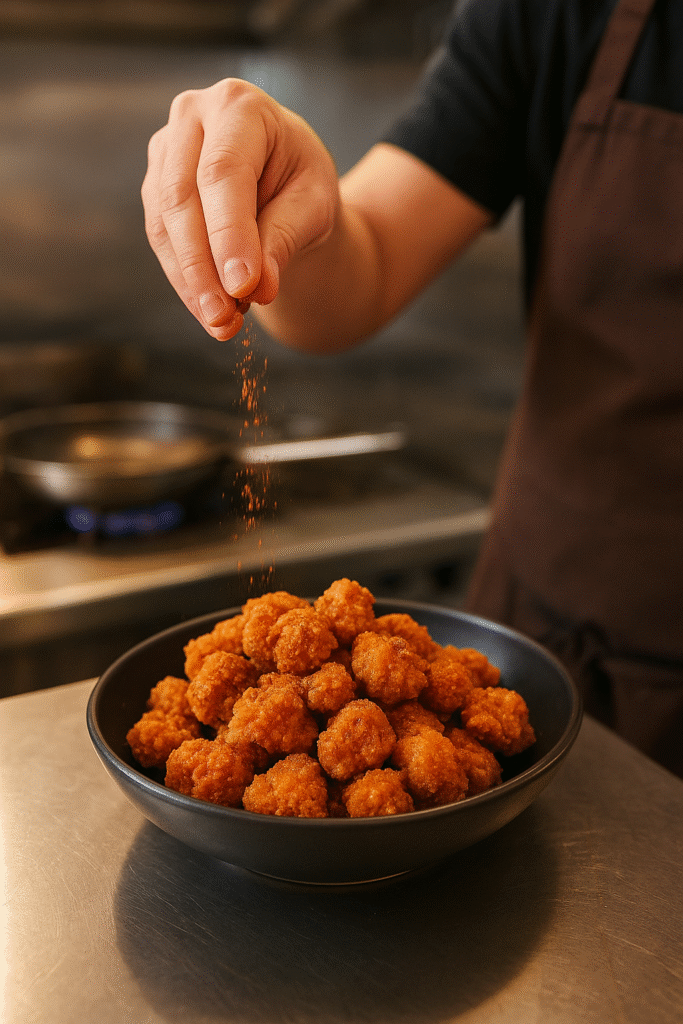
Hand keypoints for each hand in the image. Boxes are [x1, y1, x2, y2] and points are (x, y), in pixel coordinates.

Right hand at [141, 79, 338, 340]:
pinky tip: (210, 312)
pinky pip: (161, 240)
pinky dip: (185, 281)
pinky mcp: (154, 187)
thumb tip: (256, 289)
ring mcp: (165, 151)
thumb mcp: (314, 205)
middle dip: (203, 268)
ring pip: (164, 224)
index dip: (229, 234)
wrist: (285, 182)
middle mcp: (192, 118)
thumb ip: (284, 238)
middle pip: (183, 198)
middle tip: (224, 320)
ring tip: (223, 325)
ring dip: (191, 282)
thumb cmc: (303, 184)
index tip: (243, 287)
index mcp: (239, 106)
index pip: (223, 173)